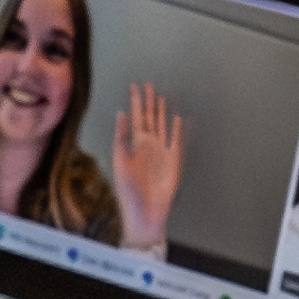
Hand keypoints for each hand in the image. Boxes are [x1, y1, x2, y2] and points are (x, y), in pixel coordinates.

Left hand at [107, 82, 181, 259]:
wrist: (145, 213)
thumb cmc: (129, 192)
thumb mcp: (120, 162)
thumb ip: (121, 137)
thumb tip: (121, 113)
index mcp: (134, 144)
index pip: (135, 117)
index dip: (135, 102)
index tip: (134, 86)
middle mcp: (149, 145)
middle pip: (150, 118)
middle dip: (149, 101)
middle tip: (148, 84)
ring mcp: (162, 152)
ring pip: (163, 125)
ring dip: (162, 111)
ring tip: (161, 96)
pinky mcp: (174, 161)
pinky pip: (176, 140)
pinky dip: (178, 129)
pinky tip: (178, 117)